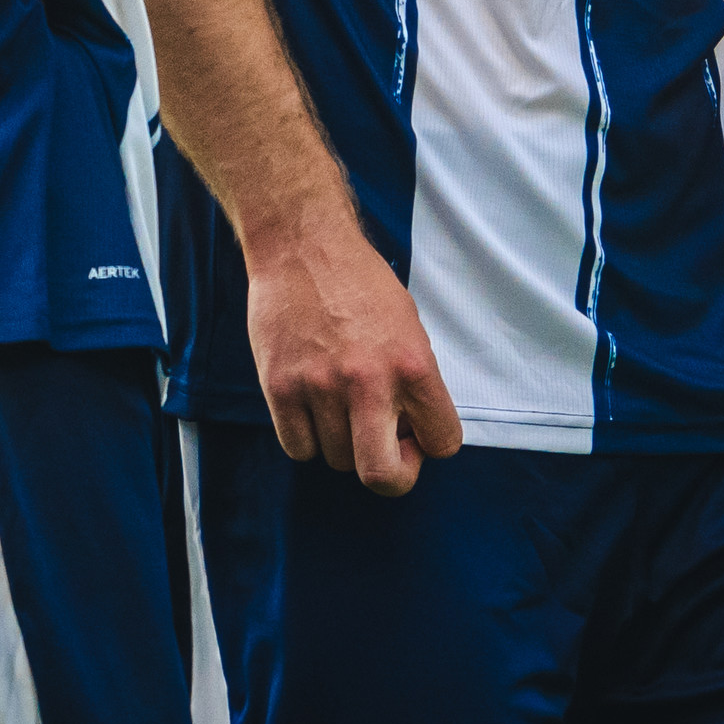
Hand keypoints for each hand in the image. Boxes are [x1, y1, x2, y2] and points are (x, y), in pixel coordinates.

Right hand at [247, 212, 461, 494]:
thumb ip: (413, 381)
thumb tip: (408, 434)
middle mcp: (368, 381)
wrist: (302, 245)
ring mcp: (321, 388)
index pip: (443, 443)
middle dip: (392, 475)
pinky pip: (298, 448)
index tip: (415, 430)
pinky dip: (308, 437)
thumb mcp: (408, 326)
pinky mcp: (280, 388)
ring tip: (342, 404)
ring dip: (344, 443)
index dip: (430, 444)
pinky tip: (313, 407)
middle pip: (383, 477)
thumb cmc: (360, 283)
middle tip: (386, 450)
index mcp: (412, 364)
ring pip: (338, 460)